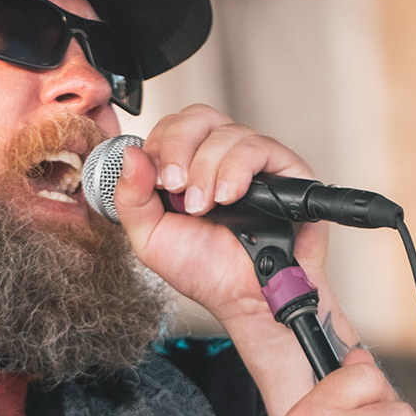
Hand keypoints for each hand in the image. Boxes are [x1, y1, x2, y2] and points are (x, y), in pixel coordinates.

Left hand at [110, 106, 331, 327]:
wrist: (245, 299)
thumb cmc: (206, 271)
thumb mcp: (150, 237)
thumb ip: (131, 197)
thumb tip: (130, 154)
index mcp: (188, 166)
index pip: (171, 126)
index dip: (159, 146)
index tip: (158, 183)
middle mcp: (221, 158)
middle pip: (197, 116)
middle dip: (178, 149)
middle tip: (176, 187)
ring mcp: (254, 162)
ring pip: (226, 132)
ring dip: (207, 170)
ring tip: (205, 206)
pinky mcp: (286, 169)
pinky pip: (258, 147)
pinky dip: (236, 170)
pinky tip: (229, 197)